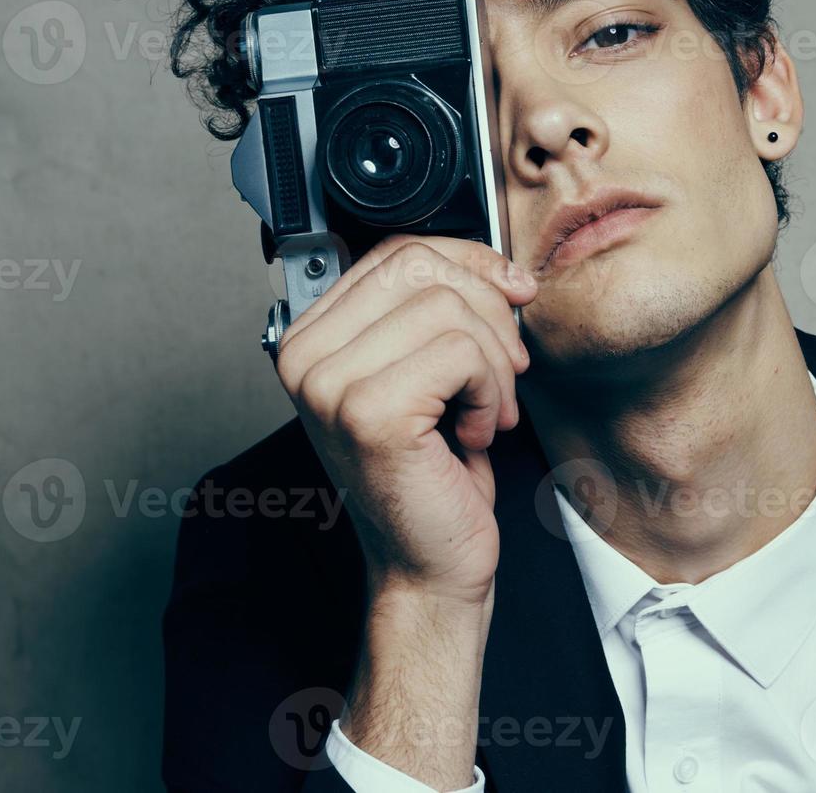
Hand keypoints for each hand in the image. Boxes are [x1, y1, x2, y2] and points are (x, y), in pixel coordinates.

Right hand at [274, 234, 537, 606]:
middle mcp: (305, 356)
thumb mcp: (430, 371)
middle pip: (420, 267)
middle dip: (488, 311)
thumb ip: (434, 309)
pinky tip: (476, 431)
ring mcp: (329, 384)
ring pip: (449, 308)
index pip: (395, 251)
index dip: (468, 261)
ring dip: (494, 362)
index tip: (510, 291)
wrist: (430, 564)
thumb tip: (496, 264)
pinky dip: (491, 392)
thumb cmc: (434, 472)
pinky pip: (462, 354)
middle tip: (506, 370)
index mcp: (312, 337)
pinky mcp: (369, 413)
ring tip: (488, 409)